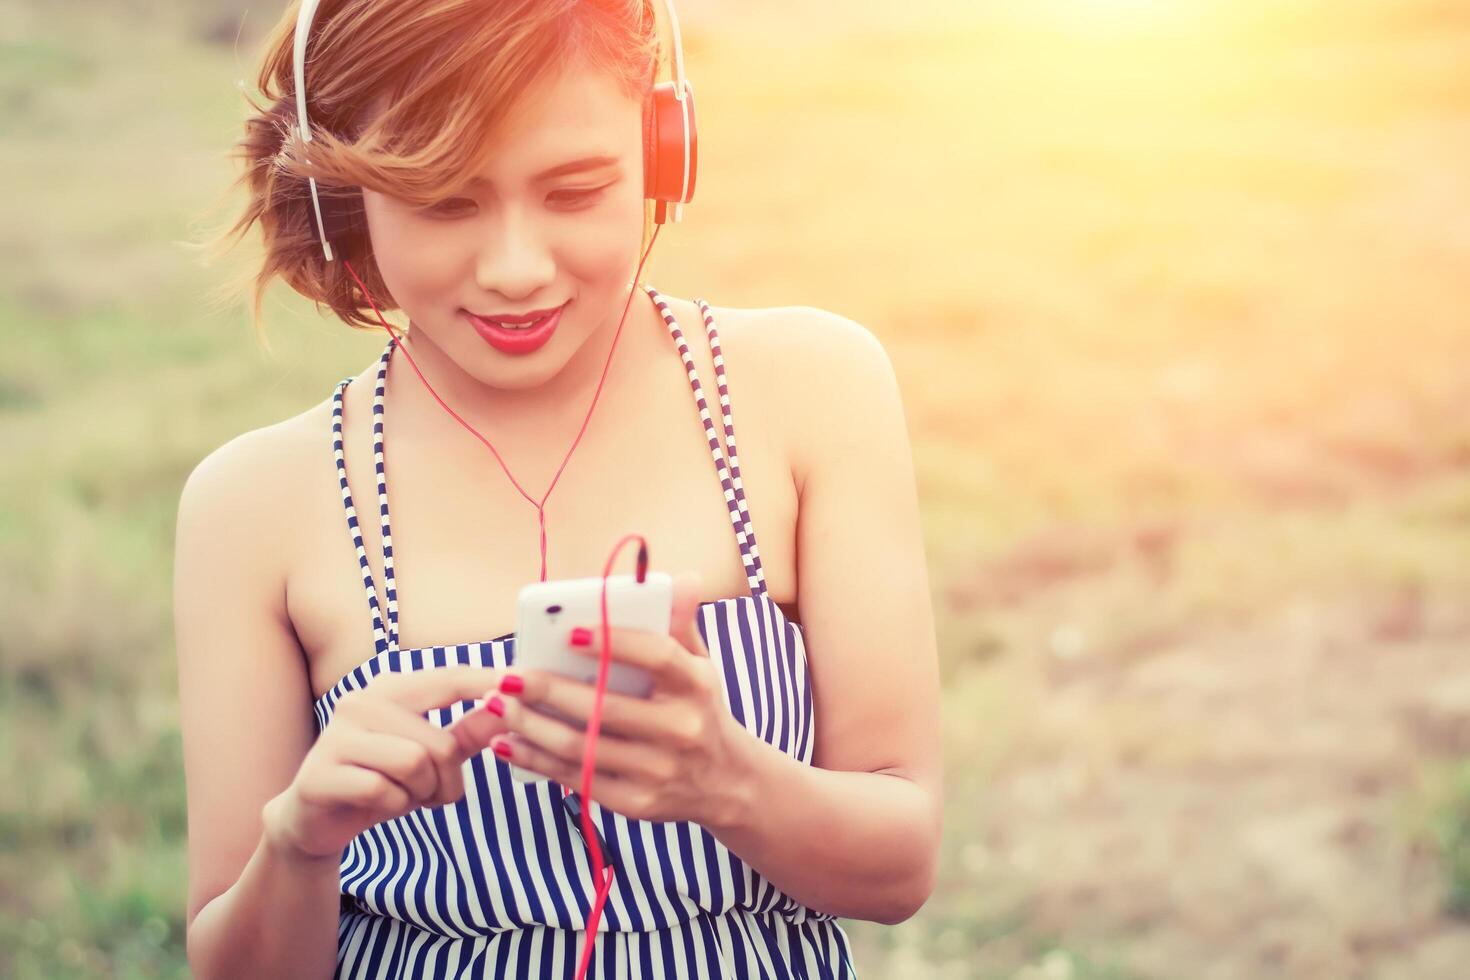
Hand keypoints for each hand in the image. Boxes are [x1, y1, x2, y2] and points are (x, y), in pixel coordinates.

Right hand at [262, 665, 509, 862]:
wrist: (315, 820)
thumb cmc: (381, 779)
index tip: (520, 682)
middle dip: (447, 779)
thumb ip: (469, 731)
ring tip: (404, 796)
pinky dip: (393, 807)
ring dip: (420, 794)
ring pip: (414, 766)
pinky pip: (382, 792)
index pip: (449, 680)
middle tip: (433, 793)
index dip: (486, 683)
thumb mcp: (430, 755)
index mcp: (389, 688)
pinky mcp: (320, 773)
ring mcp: (336, 735)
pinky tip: (377, 804)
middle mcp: (360, 702)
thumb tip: (510, 704)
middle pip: (438, 741)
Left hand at [487, 571, 751, 827]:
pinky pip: (577, 779)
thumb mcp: (701, 666)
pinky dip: (537, 761)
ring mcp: (658, 770)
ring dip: (531, 727)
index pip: (657, 656)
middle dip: (548, 691)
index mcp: (696, 685)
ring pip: (583, 748)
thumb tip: (683, 577)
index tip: (569, 633)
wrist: (727, 783)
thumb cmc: (699, 710)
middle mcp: (681, 729)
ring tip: (498, 706)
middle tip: (508, 675)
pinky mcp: (636, 802)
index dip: (613, 642)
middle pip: (605, 708)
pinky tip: (509, 743)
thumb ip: (680, 623)